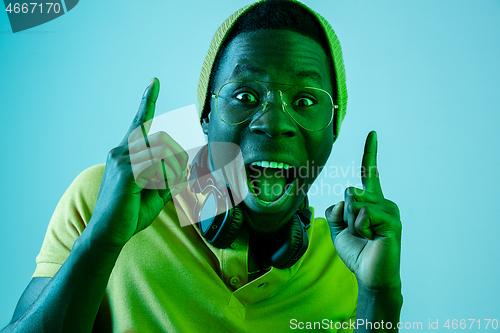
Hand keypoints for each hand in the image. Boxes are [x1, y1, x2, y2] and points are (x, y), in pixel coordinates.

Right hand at [90, 78, 187, 248]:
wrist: (109, 233)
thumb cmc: (130, 213)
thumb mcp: (156, 192)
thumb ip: (169, 176)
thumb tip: (185, 166)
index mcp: (125, 152)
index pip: (139, 122)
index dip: (148, 101)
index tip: (154, 82)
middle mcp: (121, 150)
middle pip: (163, 139)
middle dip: (178, 157)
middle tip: (176, 178)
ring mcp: (121, 159)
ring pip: (163, 151)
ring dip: (172, 170)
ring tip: (162, 188)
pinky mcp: (125, 171)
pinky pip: (158, 165)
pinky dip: (164, 177)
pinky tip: (151, 190)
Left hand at [326, 131, 401, 288]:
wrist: (369, 275)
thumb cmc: (357, 252)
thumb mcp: (338, 228)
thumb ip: (336, 209)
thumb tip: (346, 197)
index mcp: (371, 202)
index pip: (369, 173)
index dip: (369, 153)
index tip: (372, 133)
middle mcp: (383, 202)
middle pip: (350, 192)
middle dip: (345, 215)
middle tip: (358, 233)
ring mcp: (390, 211)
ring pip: (355, 202)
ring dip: (352, 223)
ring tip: (366, 237)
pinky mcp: (392, 221)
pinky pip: (364, 214)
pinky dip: (360, 228)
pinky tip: (372, 239)